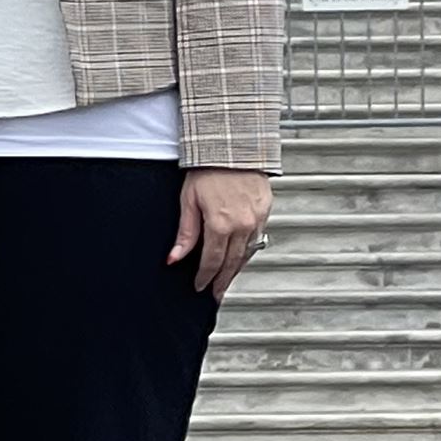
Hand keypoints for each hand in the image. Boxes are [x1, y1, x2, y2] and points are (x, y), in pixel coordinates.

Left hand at [171, 167, 272, 299]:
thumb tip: (175, 258)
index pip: (212, 261)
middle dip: (223, 281)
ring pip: (247, 253)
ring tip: (227, 280)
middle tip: (216, 294)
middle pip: (232, 263)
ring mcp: (257, 218)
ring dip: (236, 269)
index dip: (205, 278)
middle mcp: (242, 224)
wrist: (232, 146)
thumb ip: (185, 233)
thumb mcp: (188, 201)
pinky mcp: (265, 210)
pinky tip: (241, 256)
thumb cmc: (207, 168)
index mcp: (221, 224)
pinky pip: (257, 238)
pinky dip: (248, 251)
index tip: (199, 287)